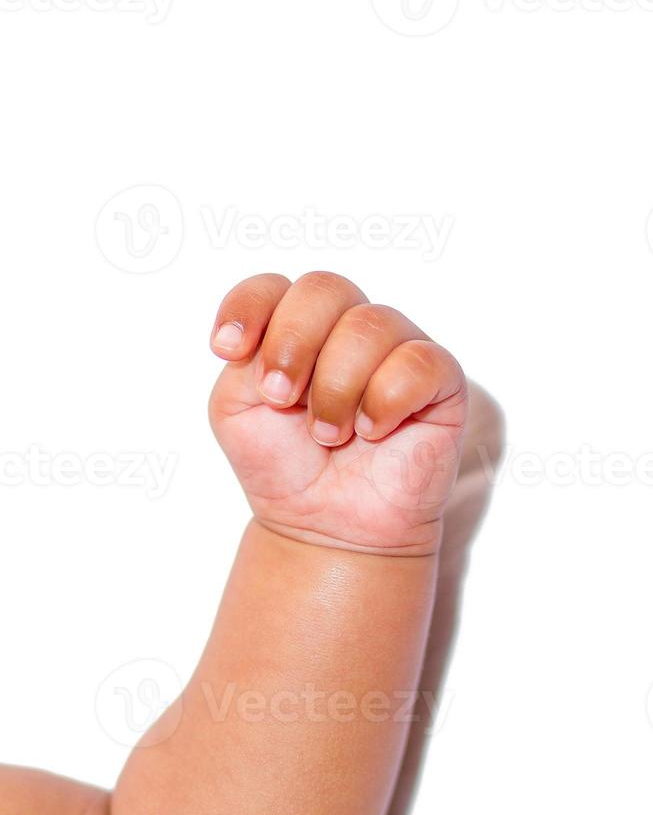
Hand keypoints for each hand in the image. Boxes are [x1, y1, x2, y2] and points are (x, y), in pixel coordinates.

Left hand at [209, 272, 467, 554]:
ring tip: (329, 435)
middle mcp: (348, 329)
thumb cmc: (286, 468)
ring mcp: (397, 350)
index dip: (248, 308)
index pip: (275, 285)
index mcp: (297, 328)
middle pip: (324, 288)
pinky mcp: (440, 382)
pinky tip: (372, 431)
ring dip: (336, 388)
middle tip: (280, 399)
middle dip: (292, 344)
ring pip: (370, 325)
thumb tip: (268, 337)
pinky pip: (418, 363)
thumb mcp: (236, 412)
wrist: (327, 528)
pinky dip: (384, 400)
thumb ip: (242, 361)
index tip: (228, 352)